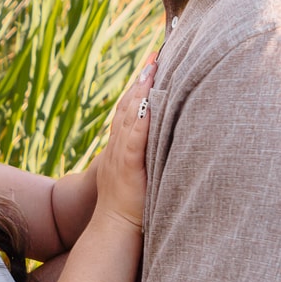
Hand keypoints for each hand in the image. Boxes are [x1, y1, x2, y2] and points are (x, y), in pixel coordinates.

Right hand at [95, 59, 155, 230]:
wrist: (114, 226)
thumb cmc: (131, 203)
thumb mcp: (137, 171)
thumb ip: (146, 153)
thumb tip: (166, 139)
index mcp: (121, 144)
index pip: (128, 107)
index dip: (139, 84)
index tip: (151, 63)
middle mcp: (118, 144)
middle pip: (129, 104)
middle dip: (142, 79)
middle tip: (155, 55)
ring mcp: (121, 153)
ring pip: (130, 115)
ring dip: (142, 91)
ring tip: (153, 68)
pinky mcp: (129, 165)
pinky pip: (133, 138)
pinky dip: (141, 120)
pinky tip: (149, 104)